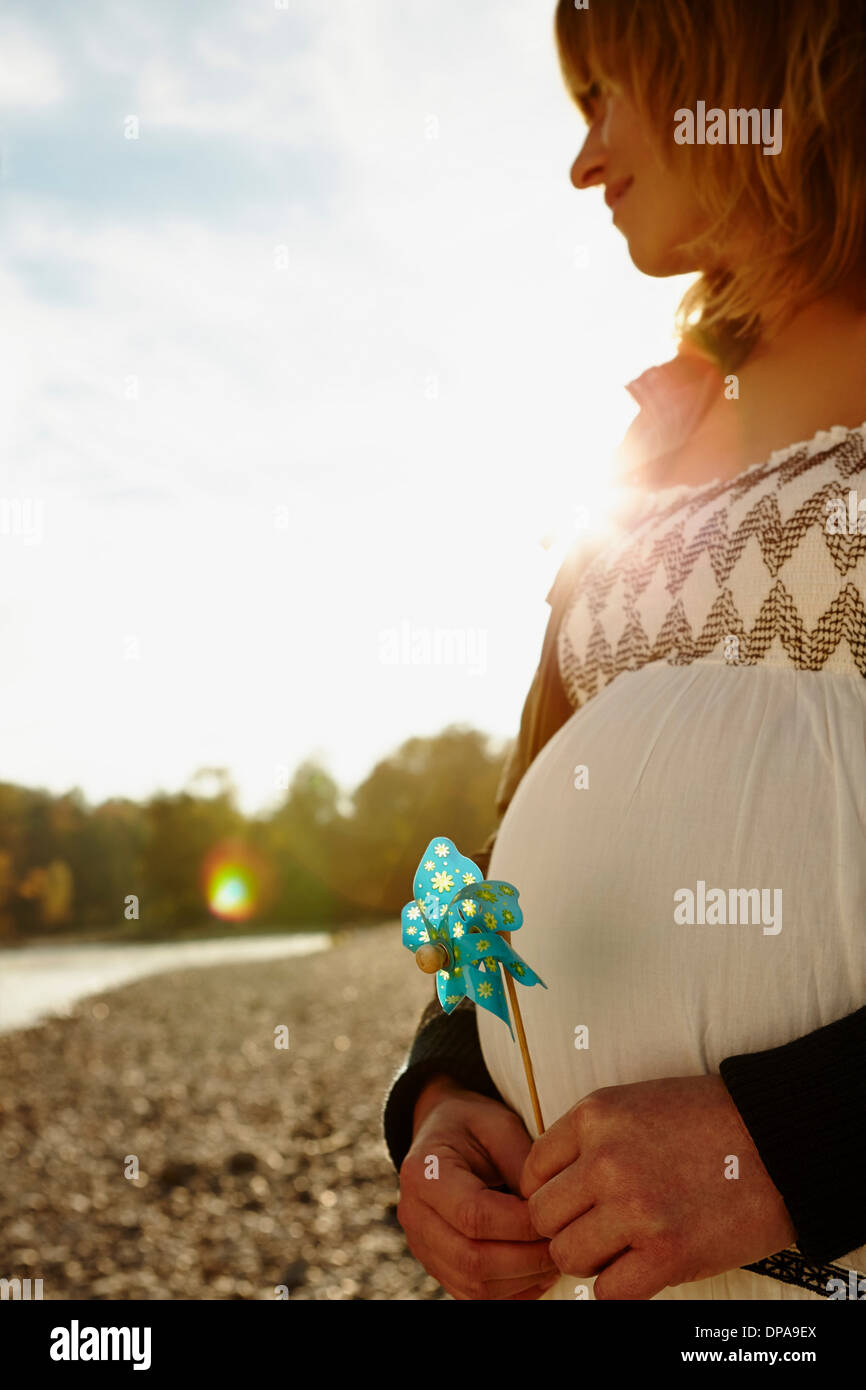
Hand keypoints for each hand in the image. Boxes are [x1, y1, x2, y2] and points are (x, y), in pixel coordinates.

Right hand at [397, 1076, 559, 1299]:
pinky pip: (473, 1296)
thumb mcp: (499, 1124)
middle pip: (471, 1260)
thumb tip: (550, 1209)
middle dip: (526, 1260)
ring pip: (473, 1287)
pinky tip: (536, 1272)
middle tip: (562, 1245)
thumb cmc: (474, 1124)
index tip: (555, 1217)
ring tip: (553, 1258)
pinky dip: (510, 1292)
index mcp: (424, 1172)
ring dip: (522, 1281)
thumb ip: (523, 1163)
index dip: (521, 1225)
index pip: (474, 1215)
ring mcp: (422, 1246)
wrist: (441, 1132)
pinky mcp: (436, 1265)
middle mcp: (414, 1215)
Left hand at [520, 1075, 796, 1299]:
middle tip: (596, 1228)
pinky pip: (609, 1292)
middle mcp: (606, 1160)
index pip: (532, 1170)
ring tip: (622, 1247)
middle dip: (565, 1227)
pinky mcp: (668, 1253)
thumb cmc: (710, 1120)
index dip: (549, 1193)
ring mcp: (635, 1208)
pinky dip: (620, 1288)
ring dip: (591, 1259)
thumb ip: (590, 1138)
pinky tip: (642, 1268)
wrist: (779, 1140)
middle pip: (542, 1217)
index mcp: (595, 1116)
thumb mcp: (636, 1103)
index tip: (573, 1202)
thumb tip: (553, 1184)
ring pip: (568, 1256)